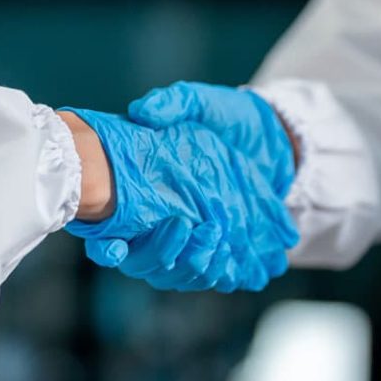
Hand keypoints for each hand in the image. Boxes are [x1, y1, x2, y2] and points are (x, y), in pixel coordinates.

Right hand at [121, 82, 300, 291]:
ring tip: (216, 241)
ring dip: (194, 266)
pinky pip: (216, 278)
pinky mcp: (224, 250)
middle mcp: (159, 227)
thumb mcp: (201, 102)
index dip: (105, 245)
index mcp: (141, 194)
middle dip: (160, 254)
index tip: (114, 245)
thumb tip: (142, 110)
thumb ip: (174, 102)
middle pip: (144, 263)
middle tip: (181, 226)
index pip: (109, 231)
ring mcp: (191, 244)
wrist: (275, 138)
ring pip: (178, 276)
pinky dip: (224, 273)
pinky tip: (234, 257)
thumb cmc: (228, 119)